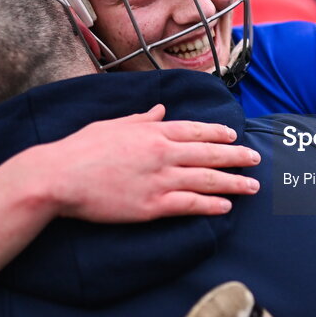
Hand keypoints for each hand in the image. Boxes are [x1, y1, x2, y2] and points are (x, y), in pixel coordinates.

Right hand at [16, 104, 260, 221]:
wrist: (59, 176)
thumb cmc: (80, 149)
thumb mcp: (112, 124)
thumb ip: (141, 118)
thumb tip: (160, 110)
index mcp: (152, 131)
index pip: (195, 130)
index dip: (218, 133)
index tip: (234, 135)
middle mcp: (162, 152)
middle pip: (209, 153)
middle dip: (237, 156)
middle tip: (256, 159)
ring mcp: (160, 180)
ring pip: (206, 179)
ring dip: (233, 183)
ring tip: (252, 186)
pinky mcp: (152, 206)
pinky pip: (190, 204)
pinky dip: (211, 205)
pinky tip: (226, 207)